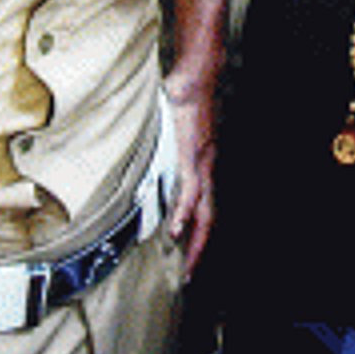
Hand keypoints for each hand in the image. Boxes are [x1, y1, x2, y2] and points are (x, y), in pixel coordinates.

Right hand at [164, 75, 217, 279]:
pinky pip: (189, 190)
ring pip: (204, 209)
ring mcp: (201, 163)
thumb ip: (163, 152)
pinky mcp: (190, 155)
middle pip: (210, 217)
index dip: (199, 232)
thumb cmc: (184, 103)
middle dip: (200, 248)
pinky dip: (183, 211)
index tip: (188, 255)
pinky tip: (175, 228)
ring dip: (196, 239)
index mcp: (202, 166)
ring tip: (187, 264)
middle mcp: (206, 169)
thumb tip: (144, 164)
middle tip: (190, 274)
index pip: (205, 206)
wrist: (195, 79)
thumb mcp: (173, 134)